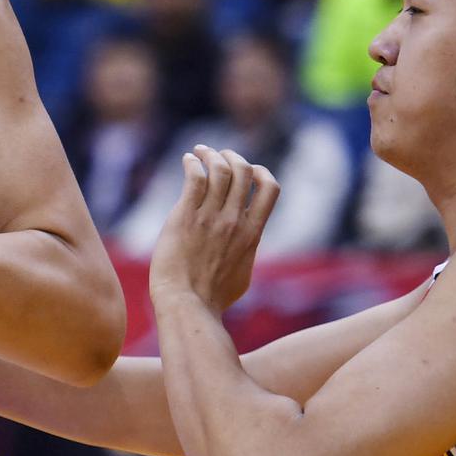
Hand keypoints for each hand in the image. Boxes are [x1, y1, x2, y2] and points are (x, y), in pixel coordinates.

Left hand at [148, 145, 278, 314]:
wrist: (187, 303)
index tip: (249, 169)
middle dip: (232, 156)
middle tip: (218, 154)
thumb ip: (247, 253)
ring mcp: (211, 218)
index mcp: (252, 233)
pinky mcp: (186, 217)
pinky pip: (195, 179)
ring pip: (220, 170)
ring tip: (200, 152)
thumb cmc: (212, 297)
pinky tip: (187, 160)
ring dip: (211, 154)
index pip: (270, 188)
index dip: (261, 172)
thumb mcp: (243, 274)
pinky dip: (193, 163)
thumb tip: (247, 247)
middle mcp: (235, 221)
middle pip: (243, 172)